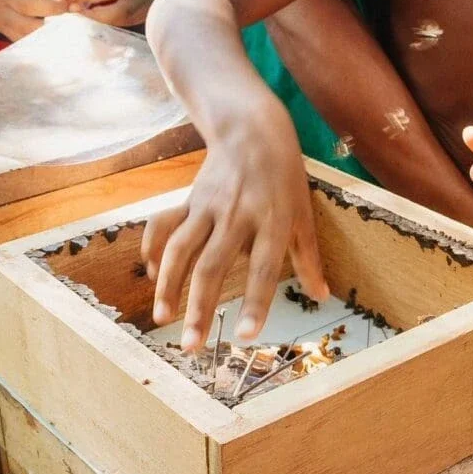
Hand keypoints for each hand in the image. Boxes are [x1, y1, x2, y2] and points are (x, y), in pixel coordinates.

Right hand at [142, 107, 327, 351]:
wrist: (252, 128)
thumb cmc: (284, 176)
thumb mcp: (304, 212)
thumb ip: (308, 257)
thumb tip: (321, 296)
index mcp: (271, 220)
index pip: (262, 268)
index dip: (254, 303)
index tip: (245, 336)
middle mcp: (236, 215)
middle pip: (212, 265)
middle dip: (199, 308)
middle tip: (192, 345)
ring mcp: (207, 206)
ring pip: (180, 249)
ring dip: (168, 286)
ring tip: (162, 319)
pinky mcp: (188, 199)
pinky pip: (164, 226)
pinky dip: (152, 250)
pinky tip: (151, 276)